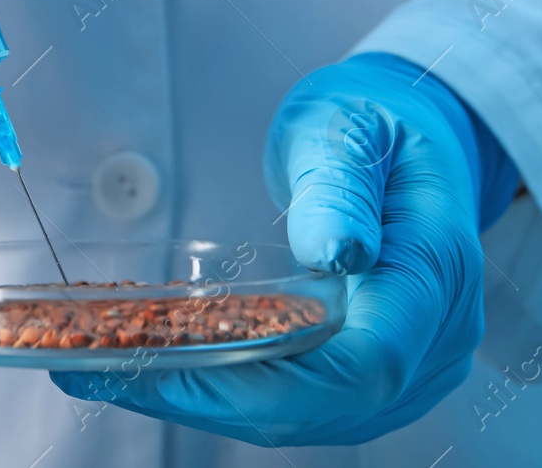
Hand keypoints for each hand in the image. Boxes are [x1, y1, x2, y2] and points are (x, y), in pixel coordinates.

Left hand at [52, 54, 496, 444]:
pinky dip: (236, 392)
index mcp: (436, 267)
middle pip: (331, 405)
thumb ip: (341, 188)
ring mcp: (417, 365)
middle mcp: (438, 335)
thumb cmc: (377, 124)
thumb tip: (336, 248)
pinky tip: (169, 365)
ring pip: (314, 417)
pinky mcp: (381, 374)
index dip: (267, 378)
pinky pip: (310, 404)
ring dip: (214, 401)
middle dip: (214, 398)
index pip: (368, 360)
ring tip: (113, 365)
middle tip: (103, 364)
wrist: (412, 138)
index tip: (168, 364)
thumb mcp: (348, 128)